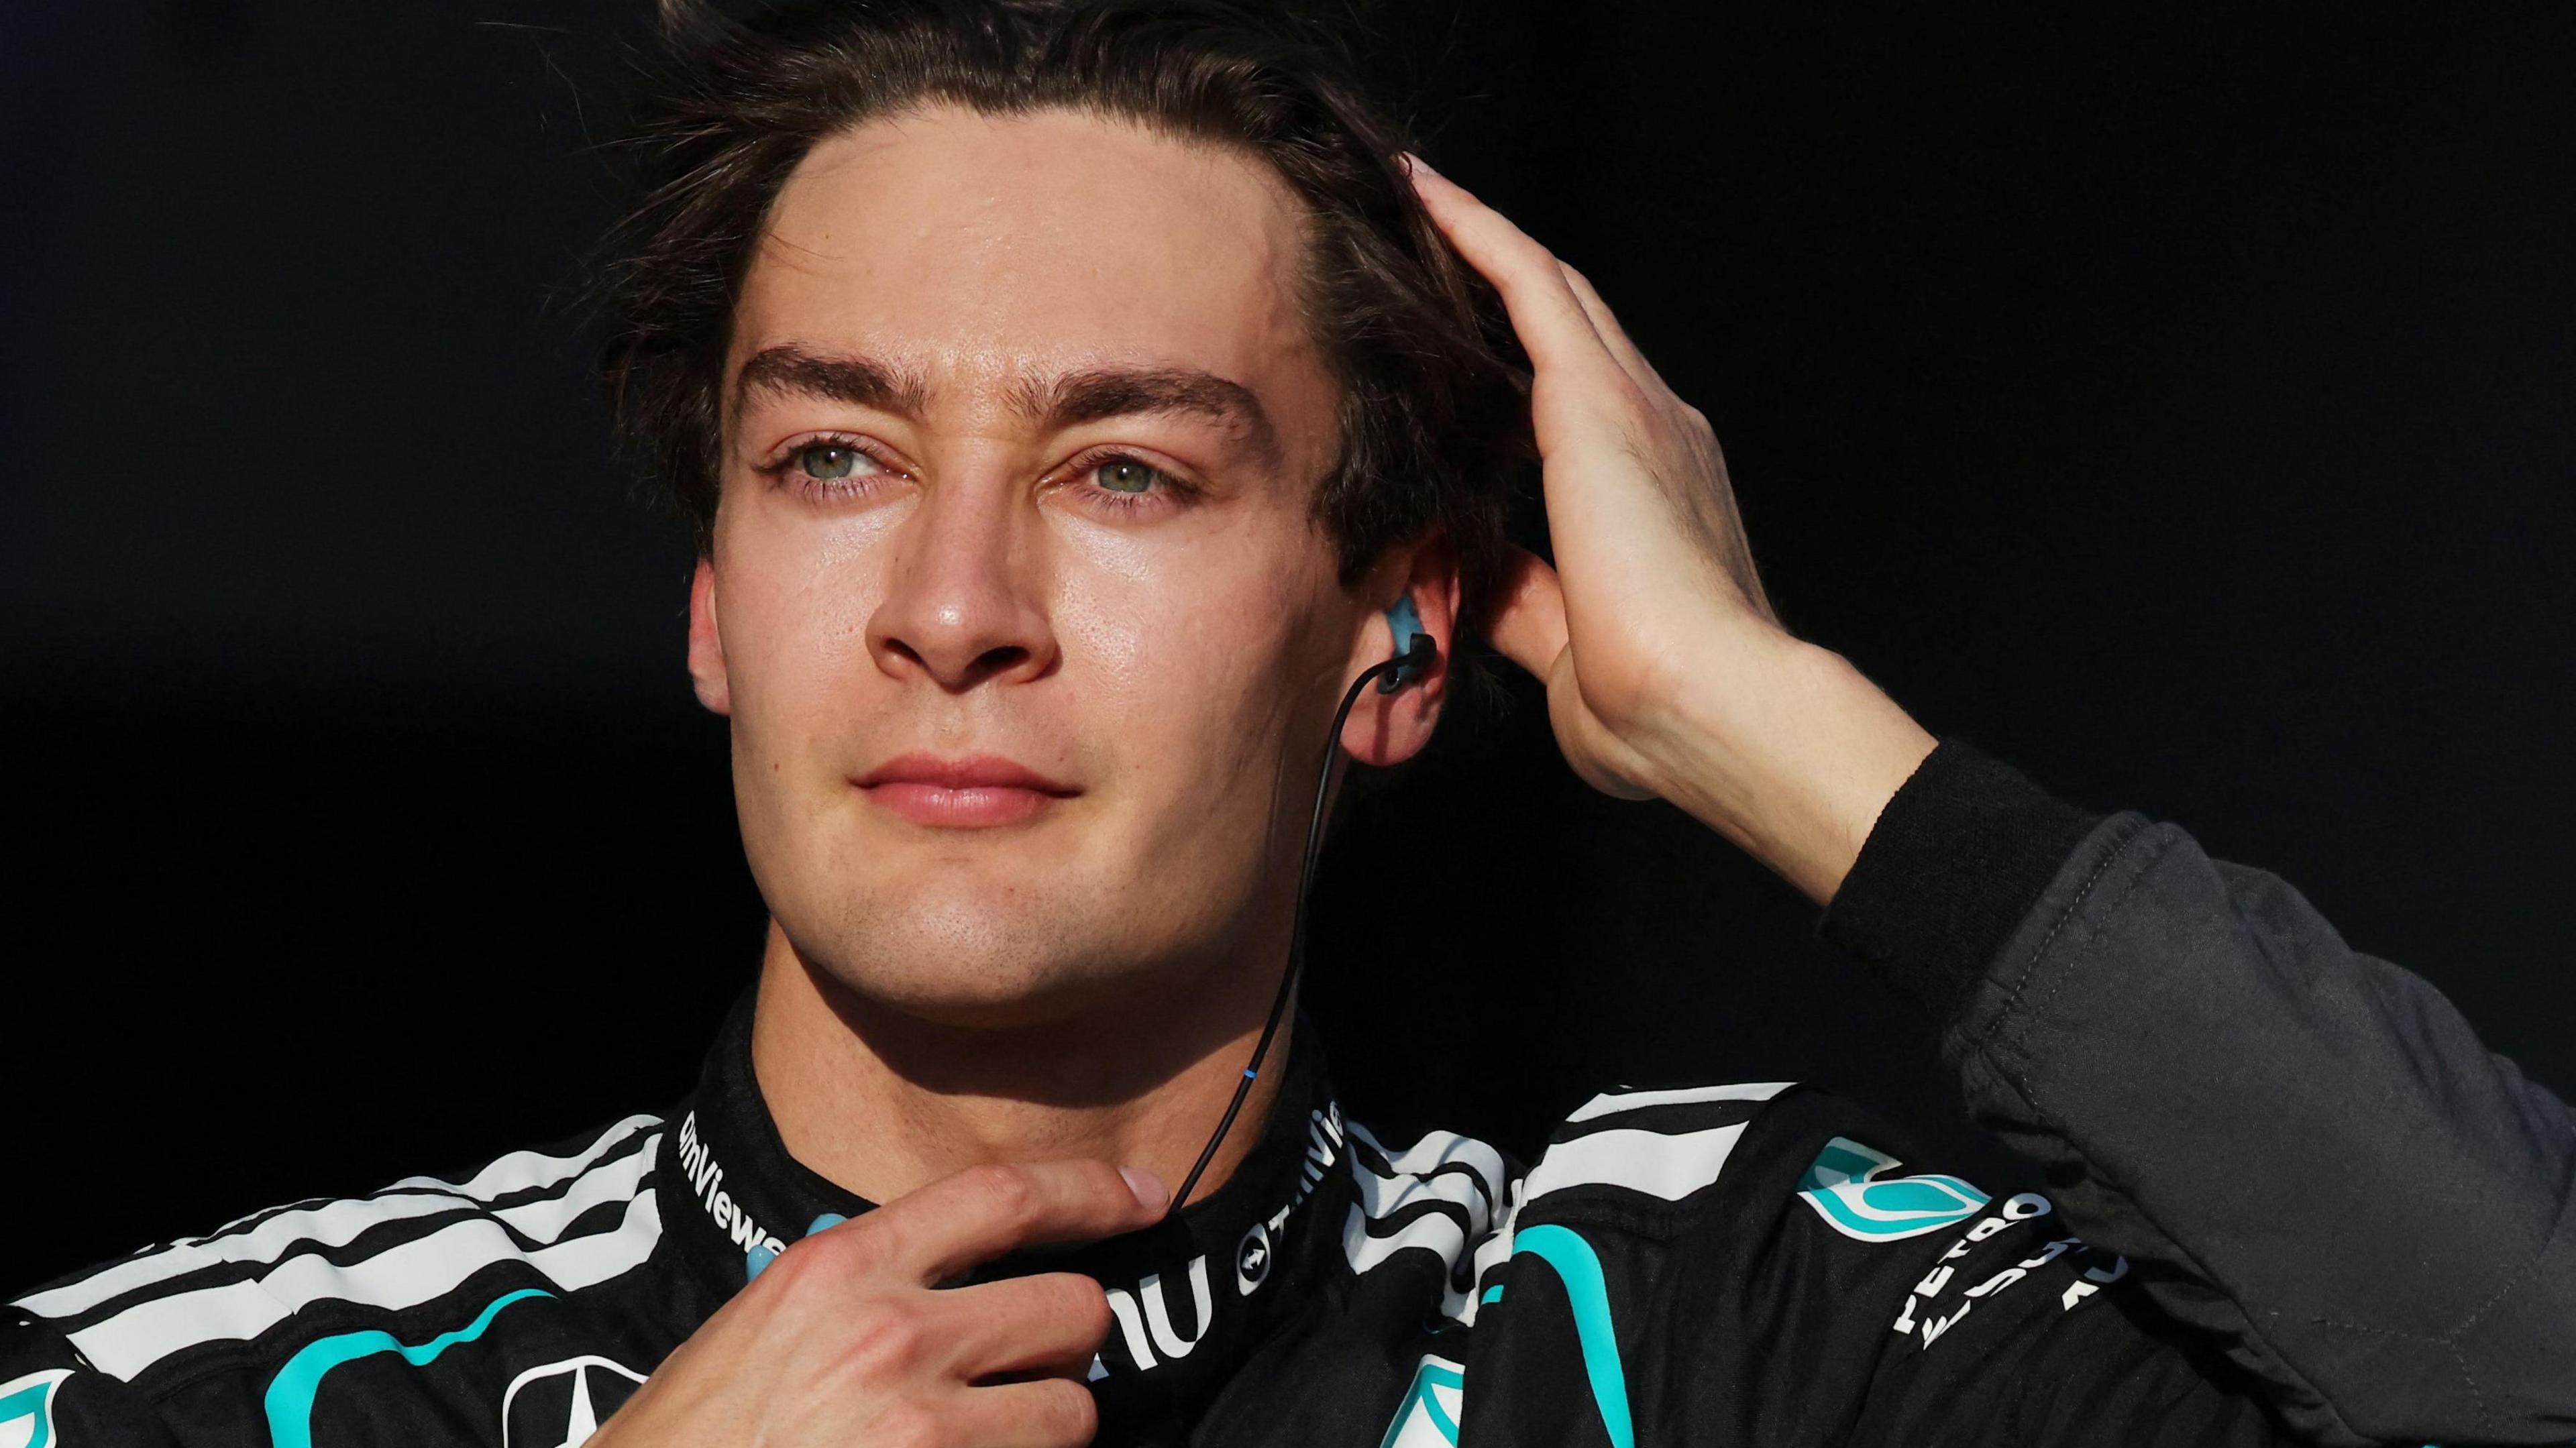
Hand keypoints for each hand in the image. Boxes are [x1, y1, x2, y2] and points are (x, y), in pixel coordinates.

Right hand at [591, 1160, 1167, 1447]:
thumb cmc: (695, 1434)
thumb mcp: (766, 1325)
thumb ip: (863, 1285)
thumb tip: (957, 1276)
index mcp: (843, 1270)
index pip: (1002, 1197)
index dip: (1091, 1190)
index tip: (1146, 1197)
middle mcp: (891, 1336)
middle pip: (1072, 1309)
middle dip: (1066, 1345)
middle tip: (1025, 1373)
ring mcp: (919, 1429)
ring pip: (1073, 1413)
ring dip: (1045, 1428)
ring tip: (983, 1442)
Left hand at [1408, 157, 1933, 902]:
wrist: (1709, 706)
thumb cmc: (1654, 713)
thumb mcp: (1564, 650)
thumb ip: (1520, 602)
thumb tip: (1468, 578)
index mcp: (1658, 493)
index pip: (1584, 403)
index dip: (1531, 360)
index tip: (1474, 339)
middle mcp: (1657, 432)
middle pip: (1573, 325)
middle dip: (1507, 277)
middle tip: (1435, 235)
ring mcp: (1637, 408)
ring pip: (1551, 290)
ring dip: (1485, 240)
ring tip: (1420, 200)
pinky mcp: (1599, 399)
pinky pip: (1529, 285)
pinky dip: (1478, 235)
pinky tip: (1428, 198)